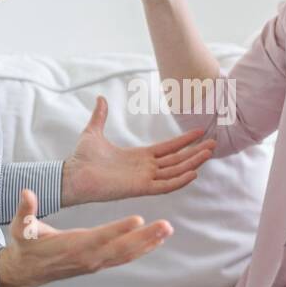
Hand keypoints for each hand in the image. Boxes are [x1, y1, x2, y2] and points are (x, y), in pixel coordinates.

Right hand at [0, 189, 172, 286]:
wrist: (25, 271)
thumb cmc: (25, 245)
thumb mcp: (22, 227)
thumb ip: (26, 211)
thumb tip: (27, 193)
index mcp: (72, 246)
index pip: (100, 237)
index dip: (119, 229)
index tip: (138, 220)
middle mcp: (87, 257)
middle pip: (121, 248)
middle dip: (145, 237)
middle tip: (166, 225)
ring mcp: (94, 263)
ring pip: (126, 254)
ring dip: (148, 243)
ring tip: (167, 230)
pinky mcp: (97, 264)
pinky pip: (123, 258)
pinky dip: (141, 249)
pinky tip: (155, 241)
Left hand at [62, 95, 215, 205]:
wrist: (71, 175)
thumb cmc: (81, 159)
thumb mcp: (93, 132)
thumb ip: (100, 116)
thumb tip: (100, 98)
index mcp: (139, 157)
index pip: (168, 149)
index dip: (184, 141)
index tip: (200, 131)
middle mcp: (145, 169)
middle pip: (177, 160)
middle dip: (196, 152)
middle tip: (214, 143)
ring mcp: (144, 179)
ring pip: (175, 171)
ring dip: (193, 162)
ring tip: (209, 152)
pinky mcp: (139, 188)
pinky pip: (165, 186)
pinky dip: (180, 180)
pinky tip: (194, 172)